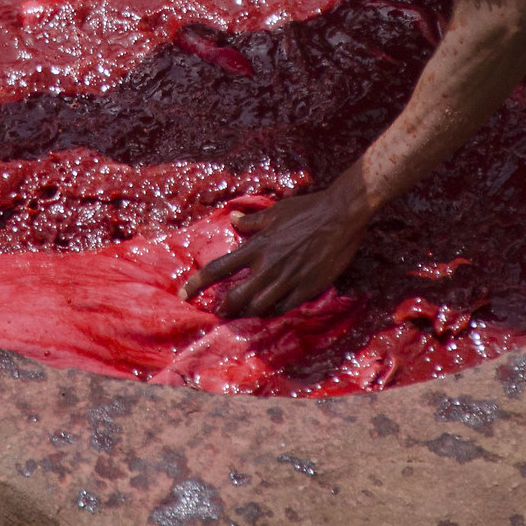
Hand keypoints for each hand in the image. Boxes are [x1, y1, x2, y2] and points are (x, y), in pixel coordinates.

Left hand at [180, 183, 368, 317]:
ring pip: (260, 308)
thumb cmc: (306, 210)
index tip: (184, 294)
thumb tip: (234, 219)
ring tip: (244, 315)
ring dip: (248, 314)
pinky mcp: (308, 288)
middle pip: (237, 298)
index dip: (197, 284)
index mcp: (256, 247)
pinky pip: (285, 308)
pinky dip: (275, 311)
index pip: (218, 268)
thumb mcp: (274, 212)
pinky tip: (272, 310)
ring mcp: (288, 280)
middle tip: (220, 313)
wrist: (340, 216)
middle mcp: (268, 267)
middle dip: (225, 309)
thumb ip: (251, 222)